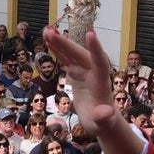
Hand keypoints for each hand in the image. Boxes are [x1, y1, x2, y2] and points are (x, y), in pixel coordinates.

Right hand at [42, 27, 138, 153]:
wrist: (102, 120)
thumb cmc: (102, 123)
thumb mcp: (101, 123)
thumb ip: (104, 117)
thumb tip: (107, 113)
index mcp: (100, 83)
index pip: (99, 62)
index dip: (95, 49)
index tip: (90, 34)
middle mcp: (93, 72)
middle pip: (79, 55)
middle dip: (66, 43)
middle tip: (50, 32)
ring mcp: (84, 71)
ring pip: (71, 54)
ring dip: (59, 42)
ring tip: (46, 30)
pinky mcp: (76, 72)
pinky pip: (66, 58)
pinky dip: (57, 50)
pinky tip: (48, 40)